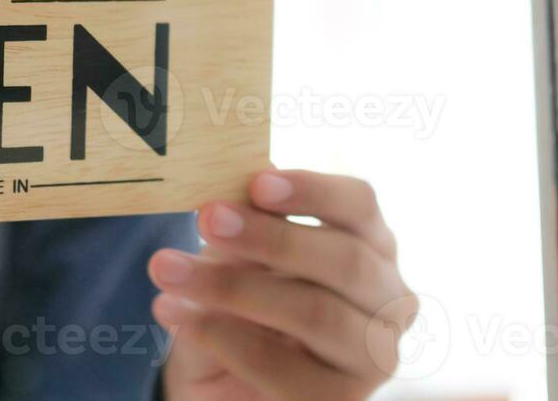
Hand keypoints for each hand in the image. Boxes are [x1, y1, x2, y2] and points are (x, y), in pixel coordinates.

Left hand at [149, 169, 416, 400]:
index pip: (360, 205)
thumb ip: (252, 220)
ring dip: (234, 287)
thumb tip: (242, 180)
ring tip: (168, 271)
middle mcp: (389, 299)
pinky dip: (221, 335)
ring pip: (316, 313)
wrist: (222, 377)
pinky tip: (175, 313)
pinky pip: (282, 367)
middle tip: (205, 218)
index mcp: (373, 245)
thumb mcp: (243, 252)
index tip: (256, 182)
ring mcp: (372, 357)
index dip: (313, 190)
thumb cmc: (244, 299)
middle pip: (345, 260)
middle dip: (271, 237)